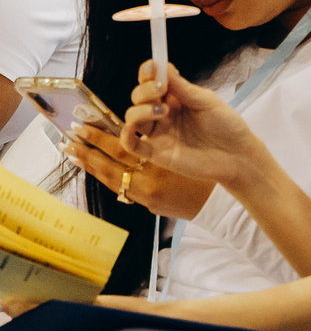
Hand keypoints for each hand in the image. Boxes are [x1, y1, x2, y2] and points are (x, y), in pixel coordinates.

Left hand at [64, 120, 212, 218]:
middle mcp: (150, 180)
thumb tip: (137, 127)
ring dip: (91, 164)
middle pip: (111, 163)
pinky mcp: (150, 204)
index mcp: (160, 161)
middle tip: (69, 138)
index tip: (84, 126)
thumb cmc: (209, 170)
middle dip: (89, 149)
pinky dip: (105, 177)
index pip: (122, 146)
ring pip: (112, 178)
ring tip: (73, 152)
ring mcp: (147, 195)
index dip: (100, 137)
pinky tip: (95, 168)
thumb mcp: (188, 147)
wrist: (221, 201)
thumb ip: (163, 137)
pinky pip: (121, 189)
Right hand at [120, 66, 268, 191]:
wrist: (238, 156)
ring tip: (163, 111)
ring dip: (140, 110)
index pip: (151, 82)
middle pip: (139, 97)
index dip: (148, 73)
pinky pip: (130, 144)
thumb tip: (163, 66)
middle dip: (145, 90)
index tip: (152, 65)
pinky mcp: (156, 153)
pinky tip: (134, 127)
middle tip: (161, 88)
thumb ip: (183, 88)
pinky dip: (126, 134)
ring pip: (132, 117)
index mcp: (175, 99)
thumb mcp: (207, 102)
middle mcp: (163, 114)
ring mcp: (158, 133)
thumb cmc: (227, 126)